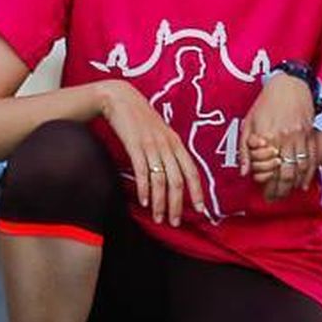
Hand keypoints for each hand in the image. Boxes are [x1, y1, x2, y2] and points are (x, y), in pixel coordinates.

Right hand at [96, 80, 206, 226]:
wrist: (121, 99)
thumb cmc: (141, 119)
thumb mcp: (161, 134)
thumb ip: (169, 152)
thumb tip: (174, 174)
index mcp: (176, 143)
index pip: (192, 172)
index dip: (197, 192)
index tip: (200, 210)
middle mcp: (167, 145)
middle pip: (177, 180)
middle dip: (178, 204)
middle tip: (175, 222)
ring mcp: (152, 145)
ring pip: (161, 179)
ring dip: (160, 202)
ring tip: (159, 218)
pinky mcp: (135, 145)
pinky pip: (143, 170)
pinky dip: (144, 188)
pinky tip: (144, 201)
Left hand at [244, 71, 318, 198]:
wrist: (290, 84)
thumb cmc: (266, 103)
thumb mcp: (248, 123)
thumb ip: (244, 149)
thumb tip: (244, 173)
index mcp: (266, 137)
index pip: (267, 170)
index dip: (265, 185)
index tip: (263, 192)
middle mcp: (284, 139)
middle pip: (284, 174)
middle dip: (280, 191)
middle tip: (275, 199)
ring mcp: (300, 138)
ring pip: (299, 169)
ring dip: (293, 185)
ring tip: (287, 194)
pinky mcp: (311, 135)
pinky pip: (312, 159)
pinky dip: (309, 174)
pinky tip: (303, 184)